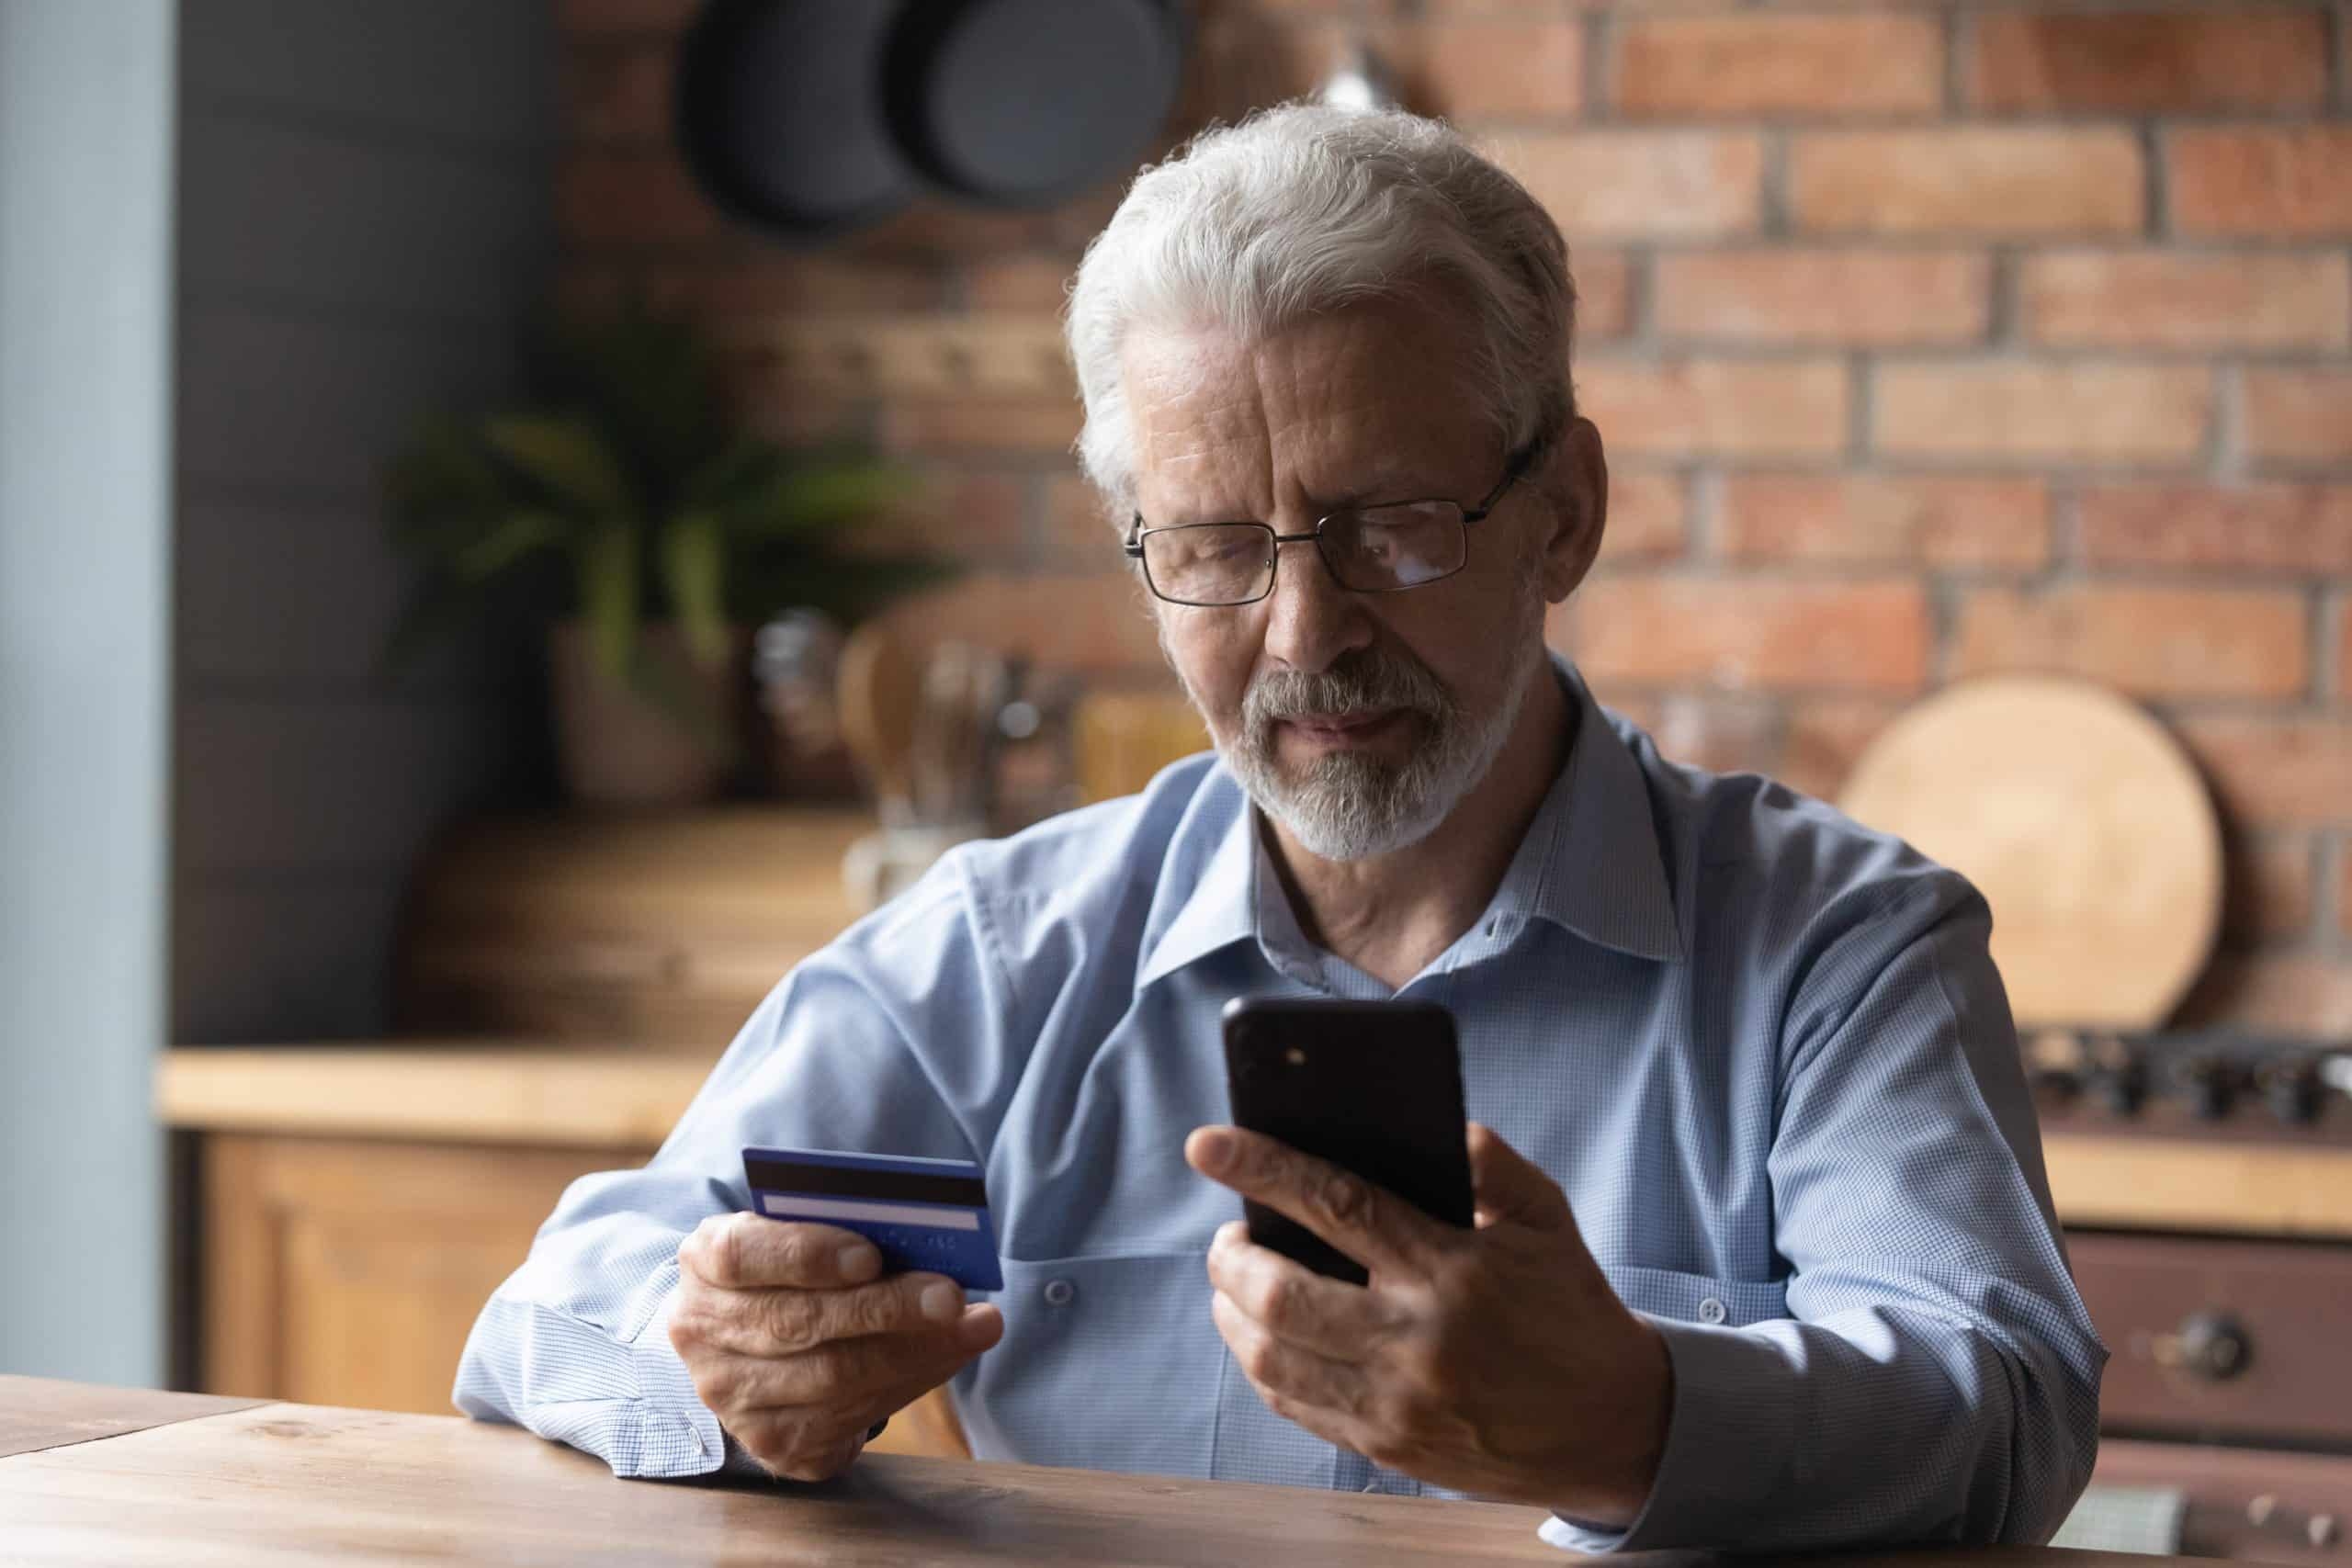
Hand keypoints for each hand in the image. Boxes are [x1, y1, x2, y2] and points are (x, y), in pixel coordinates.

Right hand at [669, 1215, 1002, 1480]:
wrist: (749, 1344)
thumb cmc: (787, 1271)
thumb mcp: (792, 1233)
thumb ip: (836, 1230)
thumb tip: (918, 1239)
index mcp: (704, 1264)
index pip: (743, 1256)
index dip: (808, 1256)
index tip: (871, 1255)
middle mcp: (704, 1336)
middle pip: (799, 1323)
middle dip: (885, 1308)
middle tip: (951, 1295)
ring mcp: (734, 1399)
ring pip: (833, 1378)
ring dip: (915, 1351)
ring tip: (974, 1326)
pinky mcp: (774, 1444)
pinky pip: (852, 1418)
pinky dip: (911, 1383)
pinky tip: (949, 1356)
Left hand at [1185, 1122, 1670, 1523]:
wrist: (1612, 1427)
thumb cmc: (1570, 1306)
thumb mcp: (1547, 1218)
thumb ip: (1489, 1163)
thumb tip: (1431, 1124)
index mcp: (1452, 1270)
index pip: (1337, 1204)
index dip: (1262, 1168)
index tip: (1208, 1144)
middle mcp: (1416, 1341)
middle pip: (1280, 1294)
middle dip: (1230, 1257)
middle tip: (1228, 1236)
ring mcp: (1397, 1404)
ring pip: (1271, 1359)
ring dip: (1232, 1313)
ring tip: (1237, 1284)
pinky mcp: (1387, 1448)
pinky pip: (1295, 1407)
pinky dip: (1263, 1365)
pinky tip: (1265, 1337)